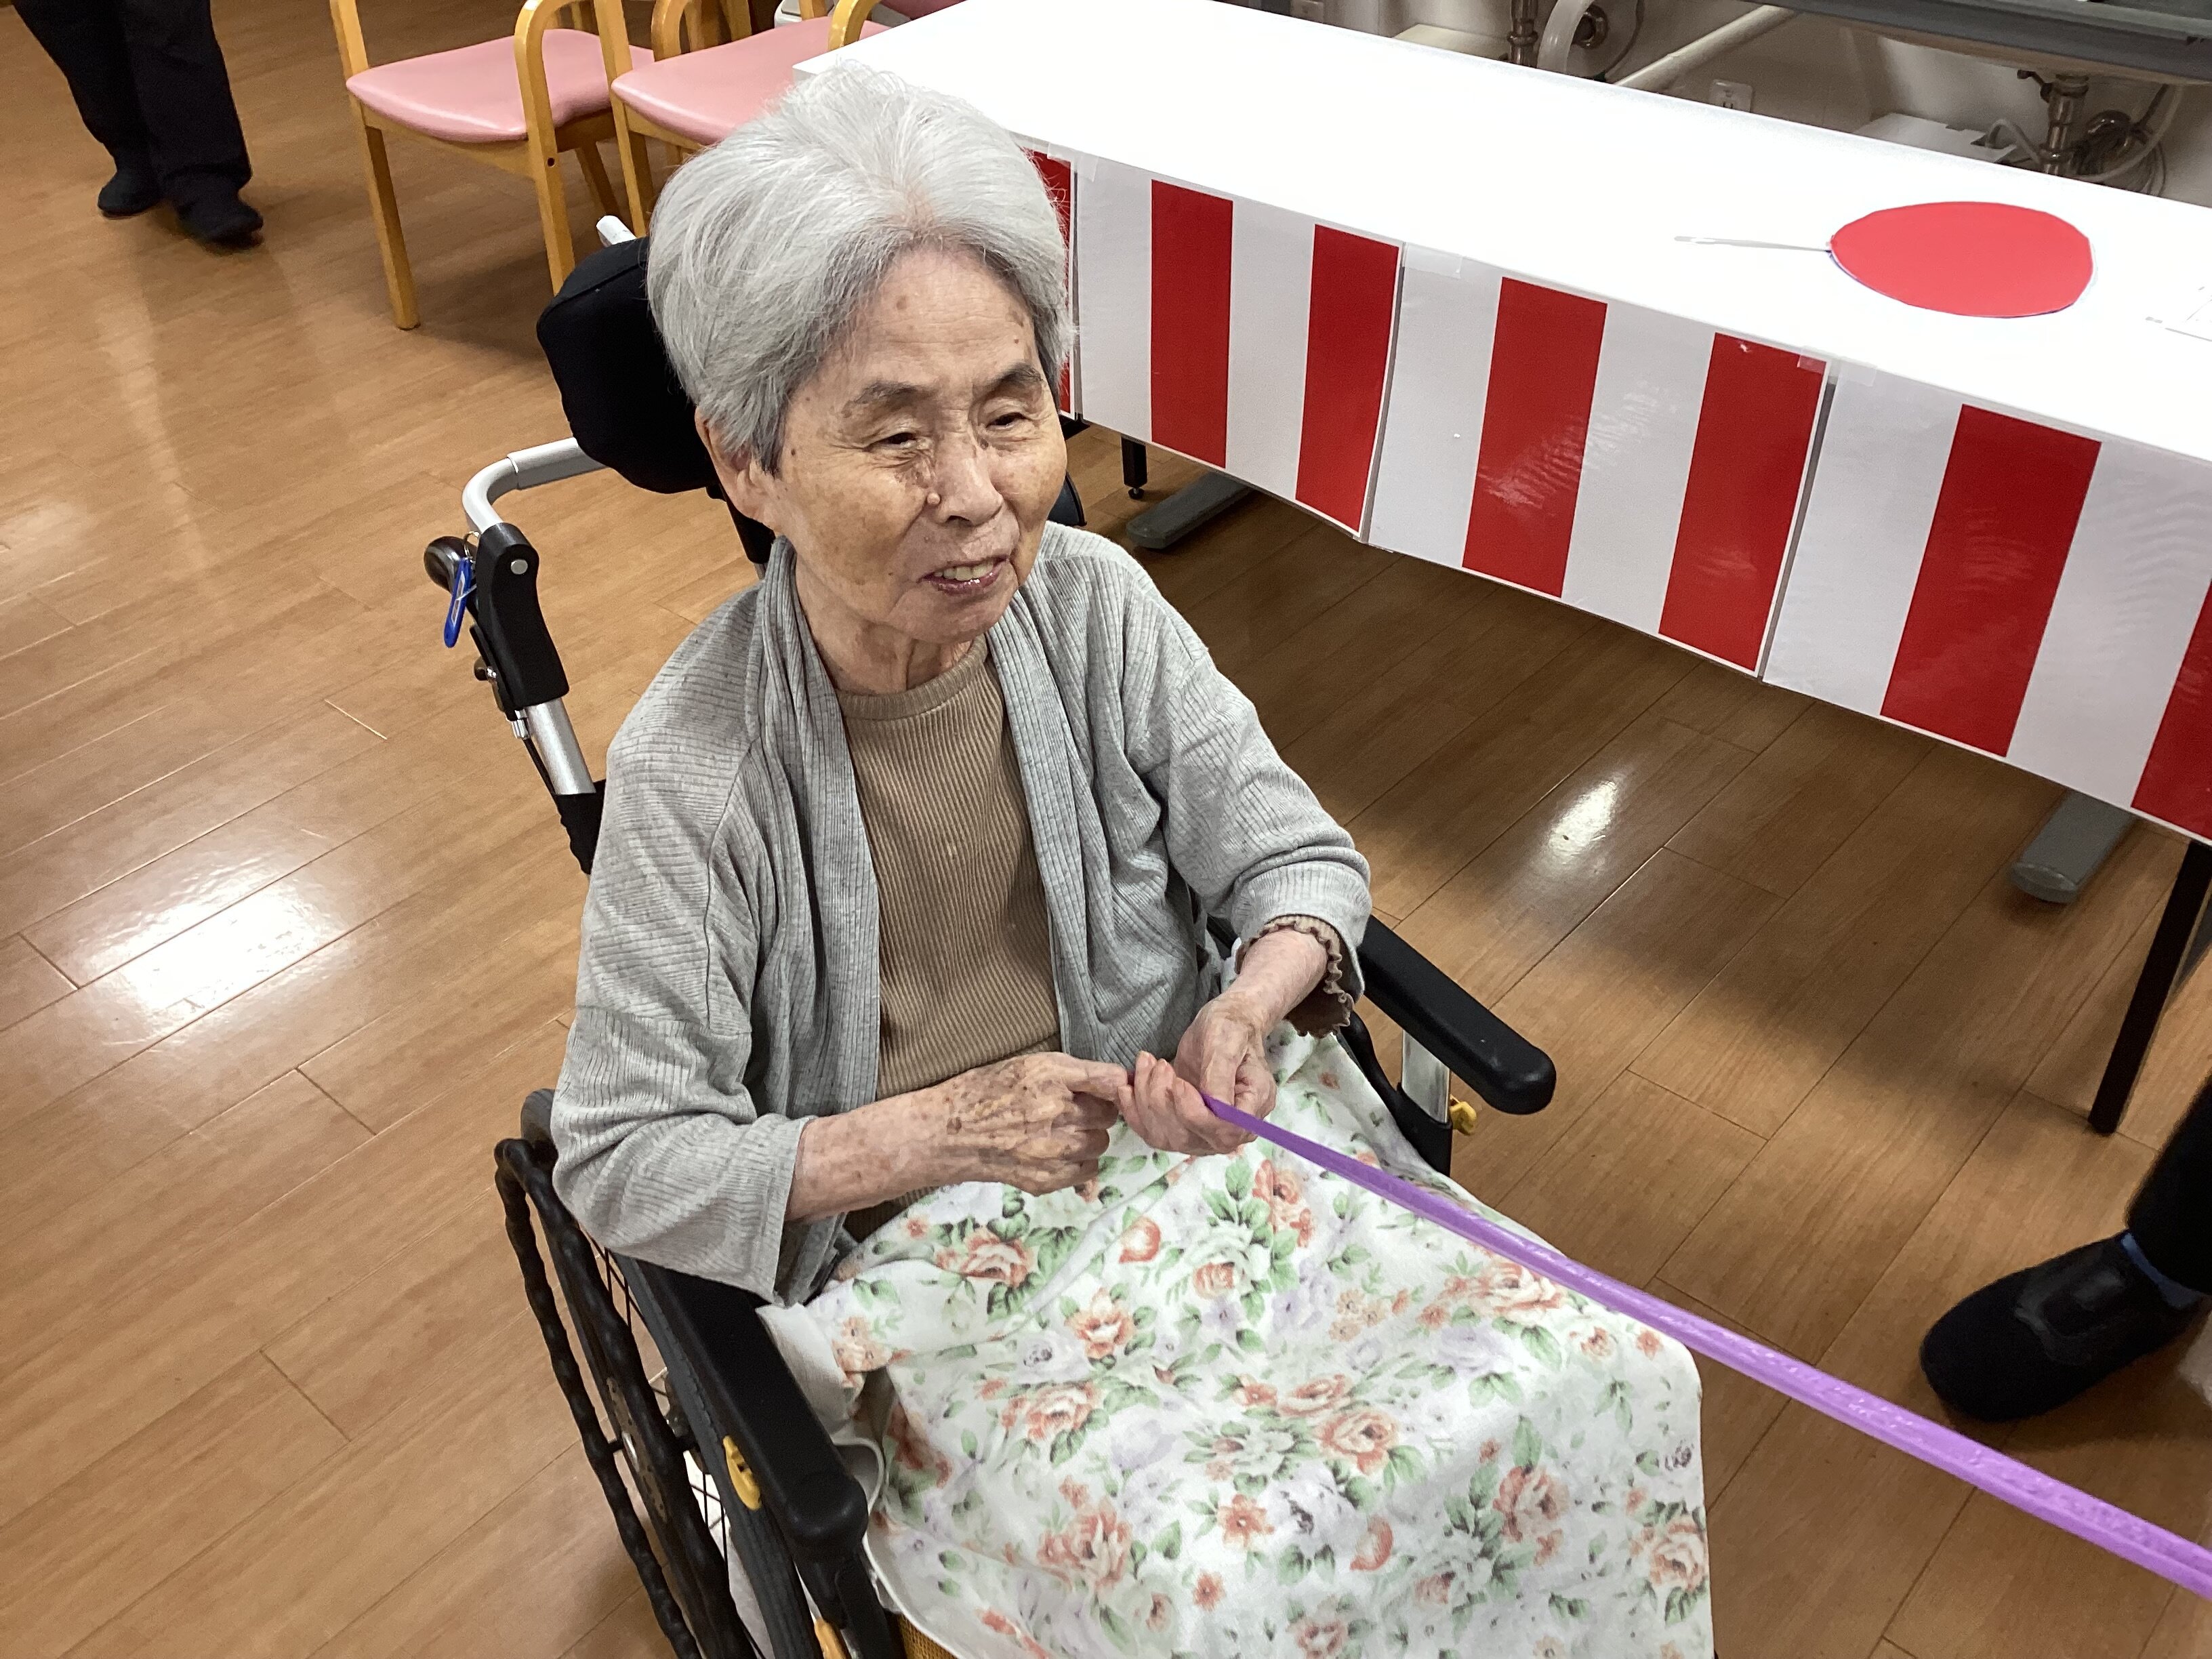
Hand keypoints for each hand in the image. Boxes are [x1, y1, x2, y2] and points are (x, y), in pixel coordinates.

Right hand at [925, 1052, 1131, 1193]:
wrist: (948, 1134)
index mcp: (1049, 1077)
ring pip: (1100, 1143)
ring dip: (1088, 1137)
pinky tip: (1055, 1151)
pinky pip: (1087, 1169)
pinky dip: (1079, 1161)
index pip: (1106, 1079)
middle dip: (1095, 1111)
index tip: (1111, 1087)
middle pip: (1108, 1114)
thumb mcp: (1029, 1064)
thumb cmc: (986, 1092)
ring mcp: (1052, 1150)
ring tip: (1060, 1131)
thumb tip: (1121, 1078)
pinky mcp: (1046, 1178)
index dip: (1113, 1083)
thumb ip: (1075, 1071)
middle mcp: (1055, 1113)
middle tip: (1071, 1110)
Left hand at [1125, 992, 1273, 1155]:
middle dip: (1163, 1103)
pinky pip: (1153, 1133)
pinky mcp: (1182, 1126)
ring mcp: (1205, 1131)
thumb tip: (1215, 1108)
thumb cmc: (1229, 1027)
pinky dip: (1134, 1111)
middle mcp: (1232, 1128)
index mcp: (1253, 1107)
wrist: (1220, 1026)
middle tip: (1158, 1065)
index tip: (1178, 1082)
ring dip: (1145, 1102)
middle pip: (1190, 1138)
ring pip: (1166, 1138)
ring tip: (1146, 1064)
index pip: (1224, 1132)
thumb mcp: (1226, 1042)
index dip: (1194, 1113)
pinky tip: (1126, 1087)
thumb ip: (1220, 1074)